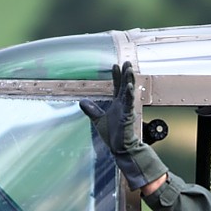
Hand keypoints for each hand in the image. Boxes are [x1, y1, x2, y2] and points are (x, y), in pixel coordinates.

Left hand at [80, 62, 167, 189]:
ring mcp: (126, 110)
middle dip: (126, 74)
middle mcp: (123, 105)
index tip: (115, 66)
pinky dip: (129, 94)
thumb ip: (91, 110)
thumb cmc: (112, 135)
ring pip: (129, 92)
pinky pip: (129, 103)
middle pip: (125, 85)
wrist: (119, 148)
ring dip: (129, 80)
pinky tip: (129, 86)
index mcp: (118, 105)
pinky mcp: (128, 116)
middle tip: (127, 62)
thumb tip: (81, 101)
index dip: (117, 77)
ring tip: (129, 69)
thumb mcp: (98, 120)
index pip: (117, 87)